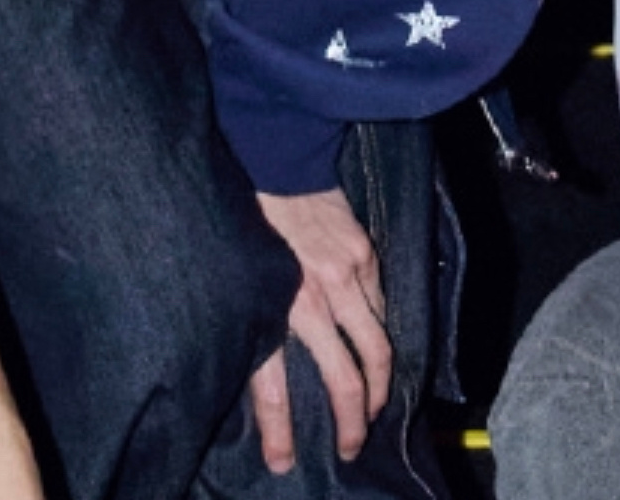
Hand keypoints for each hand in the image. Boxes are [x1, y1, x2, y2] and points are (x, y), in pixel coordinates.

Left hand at [250, 185, 390, 474]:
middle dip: (353, 421)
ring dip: (379, 387)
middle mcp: (311, 297)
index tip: (282, 463)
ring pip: (377, 349)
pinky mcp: (364, 256)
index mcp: (271, 303)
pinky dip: (382, 336)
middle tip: (351, 445)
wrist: (277, 157)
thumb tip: (247, 359)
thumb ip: (251, 314)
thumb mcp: (237, 271)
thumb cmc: (248, 215)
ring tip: (375, 408)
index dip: (279, 431)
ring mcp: (344, 276)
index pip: (273, 385)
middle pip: (345, 378)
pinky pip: (381, 309)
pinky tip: (377, 352)